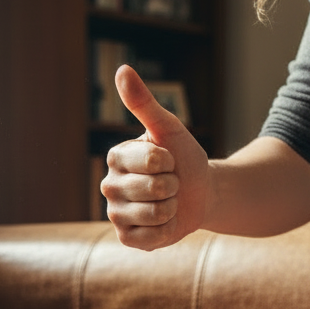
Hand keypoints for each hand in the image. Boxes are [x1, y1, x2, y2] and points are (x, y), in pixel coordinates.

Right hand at [101, 65, 211, 250]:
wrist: (200, 193)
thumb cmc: (183, 158)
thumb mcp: (168, 128)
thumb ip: (144, 103)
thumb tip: (121, 69)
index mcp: (116, 158)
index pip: (152, 161)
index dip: (170, 162)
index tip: (169, 160)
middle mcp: (109, 186)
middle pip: (154, 189)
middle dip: (174, 186)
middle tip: (171, 184)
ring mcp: (115, 215)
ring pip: (154, 214)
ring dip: (172, 208)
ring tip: (169, 201)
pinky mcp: (126, 238)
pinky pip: (150, 237)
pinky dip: (167, 230)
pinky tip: (164, 222)